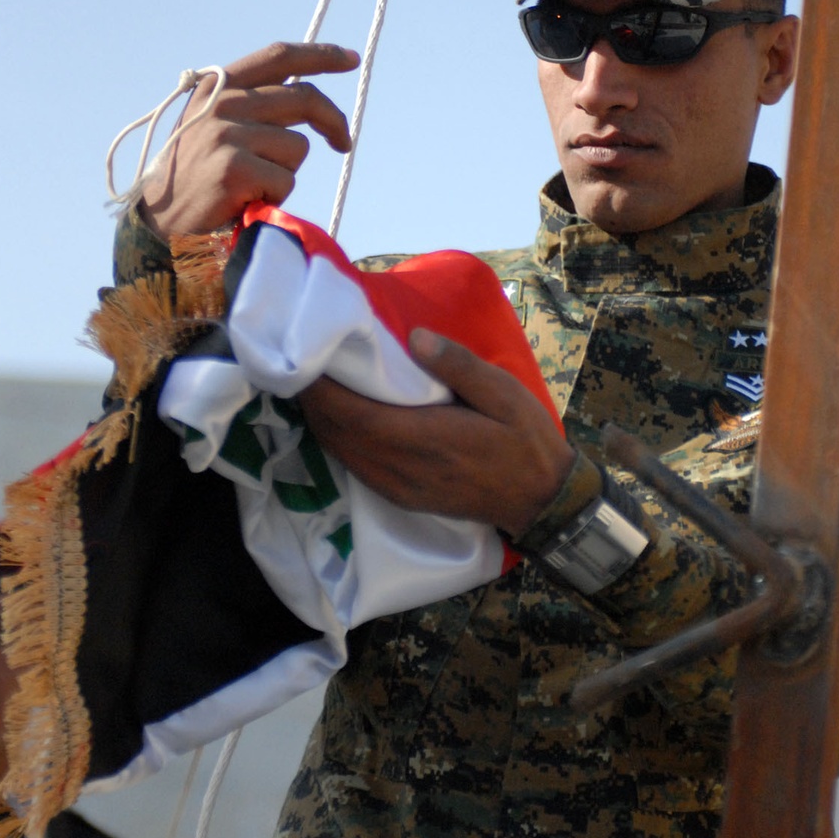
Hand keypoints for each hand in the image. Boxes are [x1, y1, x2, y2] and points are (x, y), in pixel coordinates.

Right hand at [140, 41, 358, 238]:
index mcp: (218, 85)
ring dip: (286, 172)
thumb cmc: (195, 177)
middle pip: (303, 98)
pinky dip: (276, 196)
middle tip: (344, 143)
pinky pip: (286, 179)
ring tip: (253, 186)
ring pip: (297, 146)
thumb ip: (250, 105)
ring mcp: (227, 133)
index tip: (350, 60)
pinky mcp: (235, 167)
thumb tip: (305, 96)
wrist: (160, 222)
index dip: (320, 55)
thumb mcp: (214, 125)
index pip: (278, 57)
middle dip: (333, 122)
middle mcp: (222, 102)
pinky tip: (246, 202)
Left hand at [298, 328, 574, 540]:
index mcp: (424, 438)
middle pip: (337, 433)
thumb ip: (458, 366)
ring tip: (313, 384)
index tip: (303, 358)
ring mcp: (398, 487)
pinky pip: (354, 467)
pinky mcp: (400, 497)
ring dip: (322, 420)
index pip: (353, 414)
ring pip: (341, 452)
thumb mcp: (504, 394)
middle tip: (298, 361)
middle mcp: (402, 467)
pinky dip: (338, 440)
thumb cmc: (525, 442)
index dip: (321, 390)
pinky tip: (339, 418)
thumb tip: (415, 336)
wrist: (540, 501)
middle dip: (313, 400)